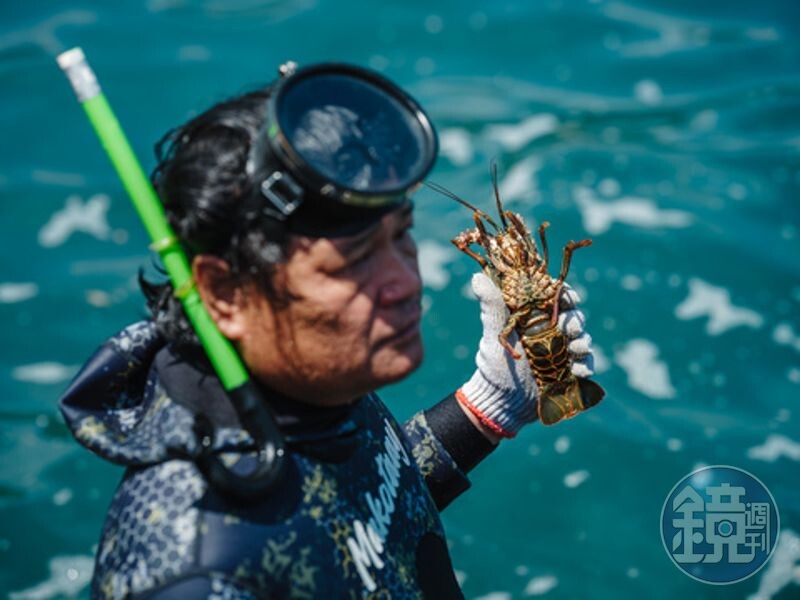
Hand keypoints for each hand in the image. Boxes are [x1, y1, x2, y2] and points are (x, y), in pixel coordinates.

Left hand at [457, 272, 594, 437]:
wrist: (501, 402)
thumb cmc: (494, 365)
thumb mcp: (494, 334)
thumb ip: (491, 306)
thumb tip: (477, 277)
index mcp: (534, 317)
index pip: (555, 297)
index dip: (565, 293)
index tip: (568, 297)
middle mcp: (551, 331)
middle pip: (573, 315)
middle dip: (575, 319)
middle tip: (568, 328)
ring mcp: (562, 350)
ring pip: (582, 337)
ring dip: (582, 340)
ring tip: (574, 349)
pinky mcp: (570, 370)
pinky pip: (586, 363)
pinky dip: (586, 364)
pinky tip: (578, 370)